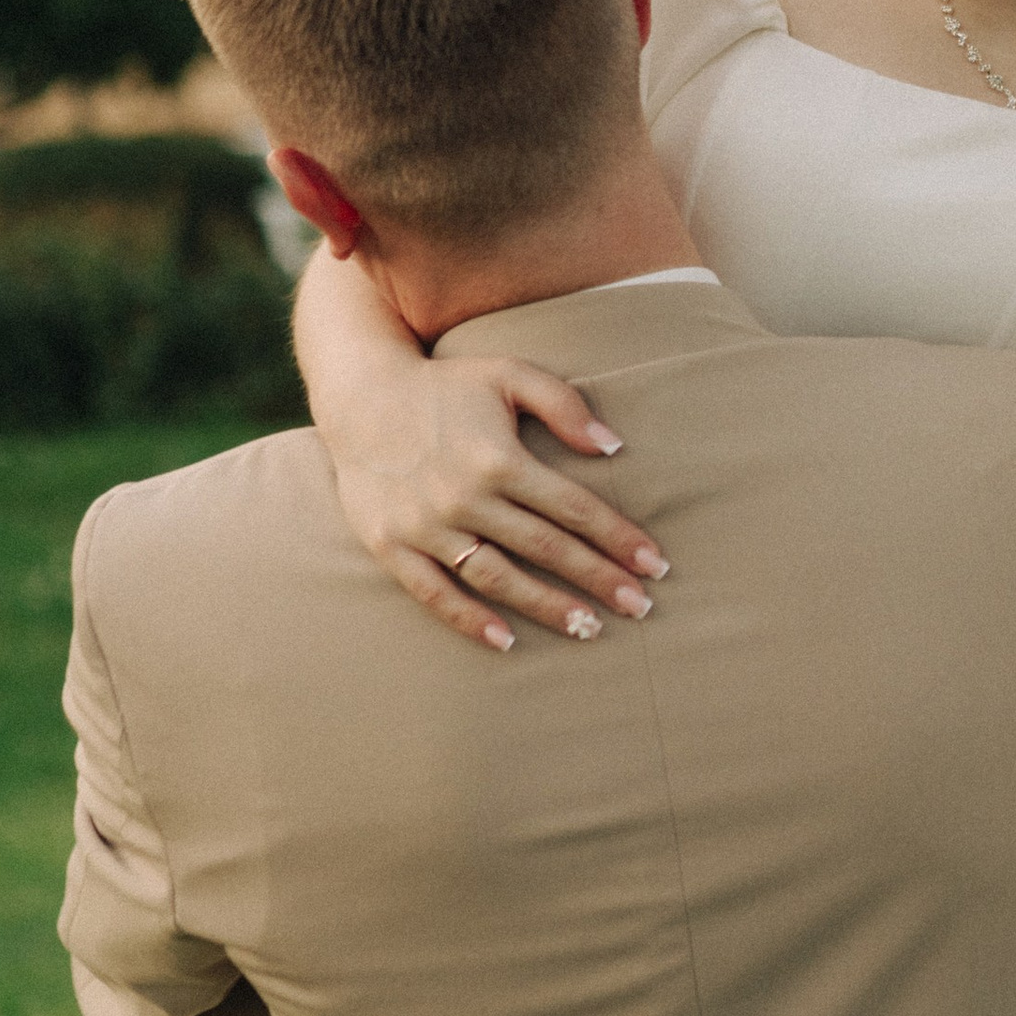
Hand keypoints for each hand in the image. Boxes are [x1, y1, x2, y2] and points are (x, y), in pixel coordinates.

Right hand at [323, 347, 668, 651]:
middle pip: (546, 549)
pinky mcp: (392, 546)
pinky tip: (507, 641)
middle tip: (641, 608)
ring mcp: (427, 526)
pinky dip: (470, 620)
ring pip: (498, 578)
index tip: (654, 566)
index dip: (618, 539)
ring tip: (589, 629)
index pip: (574, 509)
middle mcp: (465, 497)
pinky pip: (436, 593)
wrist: (361, 395)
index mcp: (500, 458)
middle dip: (599, 580)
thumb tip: (613, 446)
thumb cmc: (447, 385)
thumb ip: (564, 404)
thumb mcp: (509, 374)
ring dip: (547, 607)